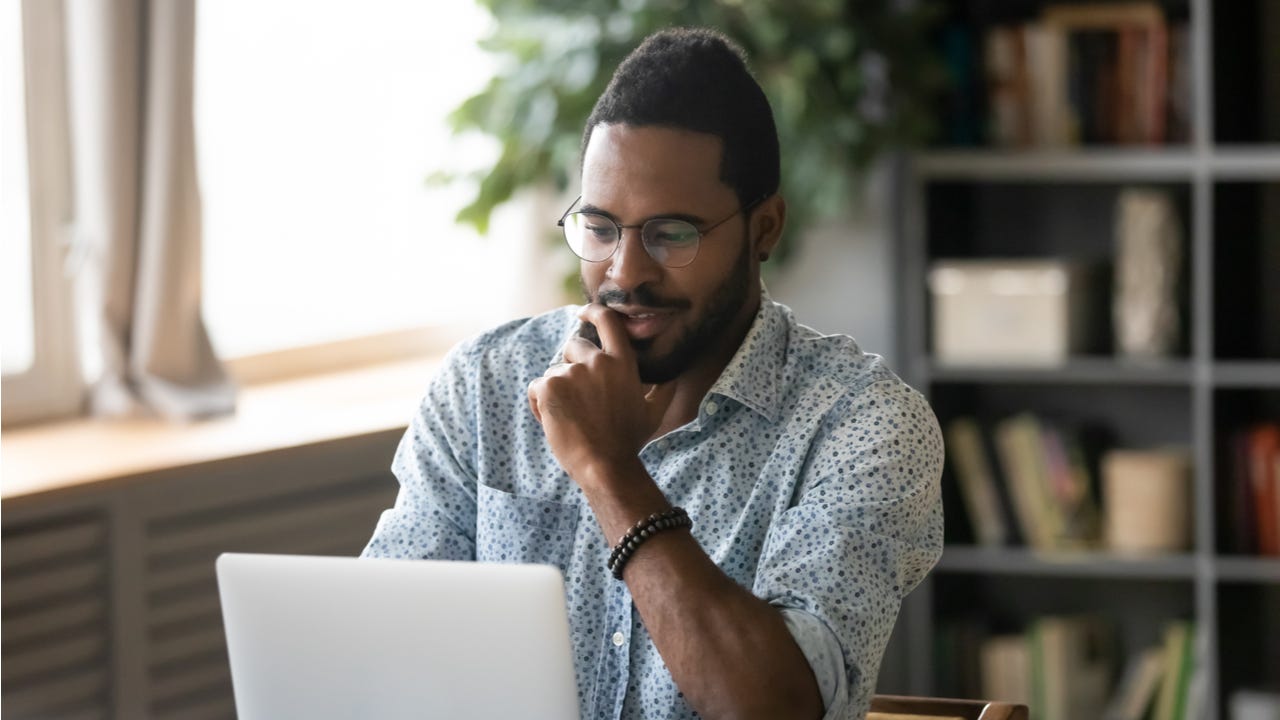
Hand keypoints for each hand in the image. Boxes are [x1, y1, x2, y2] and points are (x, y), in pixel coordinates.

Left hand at [528, 304, 676, 483]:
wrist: (604, 465)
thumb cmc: (628, 442)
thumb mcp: (654, 413)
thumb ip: (664, 389)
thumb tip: (675, 377)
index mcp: (622, 363)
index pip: (608, 322)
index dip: (593, 312)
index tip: (583, 313)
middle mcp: (597, 362)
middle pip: (573, 346)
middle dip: (570, 366)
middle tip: (578, 399)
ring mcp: (572, 373)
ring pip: (554, 371)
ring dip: (556, 390)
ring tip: (569, 418)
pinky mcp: (550, 386)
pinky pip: (537, 387)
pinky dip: (539, 404)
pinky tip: (553, 422)